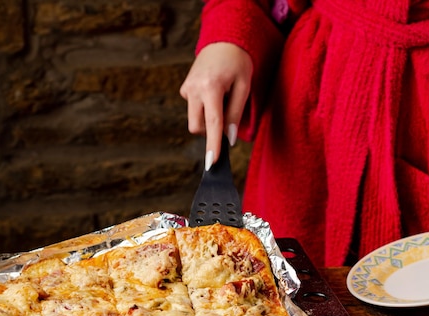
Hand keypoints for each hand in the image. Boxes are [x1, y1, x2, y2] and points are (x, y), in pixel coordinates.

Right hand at [179, 42, 252, 169]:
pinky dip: (204, 108)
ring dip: (208, 119)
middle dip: (211, 130)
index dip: (213, 144)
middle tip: (228, 115)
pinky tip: (213, 92)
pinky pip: (193, 108)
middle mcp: (194, 89)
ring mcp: (186, 88)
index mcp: (211, 87)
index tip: (211, 162)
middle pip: (198, 127)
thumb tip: (229, 138)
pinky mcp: (184, 88)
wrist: (223, 40)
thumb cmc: (238, 62)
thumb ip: (236, 113)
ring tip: (222, 99)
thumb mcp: (245, 86)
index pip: (212, 123)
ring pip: (194, 120)